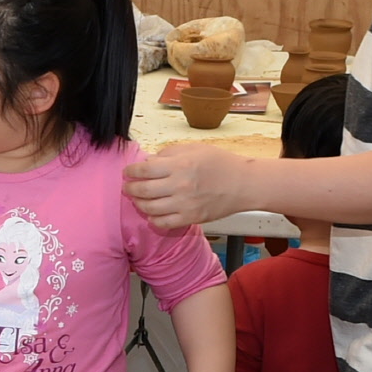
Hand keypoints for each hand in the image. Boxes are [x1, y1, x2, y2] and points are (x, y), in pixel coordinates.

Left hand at [122, 146, 247, 230]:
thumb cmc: (221, 163)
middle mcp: (179, 185)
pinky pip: (163, 223)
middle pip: (143, 190)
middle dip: (130, 189)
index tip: (127, 172)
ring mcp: (184, 204)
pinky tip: (152, 214)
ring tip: (138, 200)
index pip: (144, 169)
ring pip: (149, 208)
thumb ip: (169, 153)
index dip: (131, 171)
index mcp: (179, 164)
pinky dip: (153, 219)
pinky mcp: (191, 218)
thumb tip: (149, 161)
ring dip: (139, 204)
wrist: (243, 184)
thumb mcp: (194, 148)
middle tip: (127, 188)